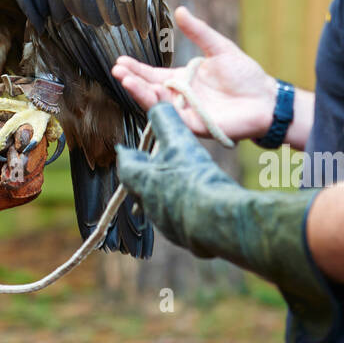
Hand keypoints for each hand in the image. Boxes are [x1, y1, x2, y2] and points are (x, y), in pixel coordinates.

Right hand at [112, 6, 277, 142]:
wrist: (266, 99)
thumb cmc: (246, 76)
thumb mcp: (219, 48)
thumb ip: (199, 32)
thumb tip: (181, 10)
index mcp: (184, 81)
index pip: (153, 76)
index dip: (137, 70)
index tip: (120, 61)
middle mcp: (181, 98)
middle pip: (150, 90)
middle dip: (132, 81)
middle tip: (117, 71)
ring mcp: (186, 113)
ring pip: (157, 104)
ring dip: (140, 93)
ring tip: (126, 80)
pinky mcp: (195, 126)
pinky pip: (173, 118)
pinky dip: (160, 108)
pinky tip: (150, 95)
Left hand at [116, 103, 338, 342]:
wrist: (218, 221)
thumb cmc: (194, 177)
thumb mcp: (180, 141)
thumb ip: (166, 121)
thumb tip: (156, 103)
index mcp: (145, 181)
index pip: (126, 168)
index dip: (127, 157)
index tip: (125, 151)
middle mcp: (151, 206)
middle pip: (140, 191)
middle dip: (144, 179)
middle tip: (151, 170)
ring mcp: (168, 225)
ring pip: (160, 208)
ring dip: (165, 197)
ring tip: (177, 188)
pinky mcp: (187, 239)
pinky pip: (181, 224)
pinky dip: (185, 213)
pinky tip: (198, 209)